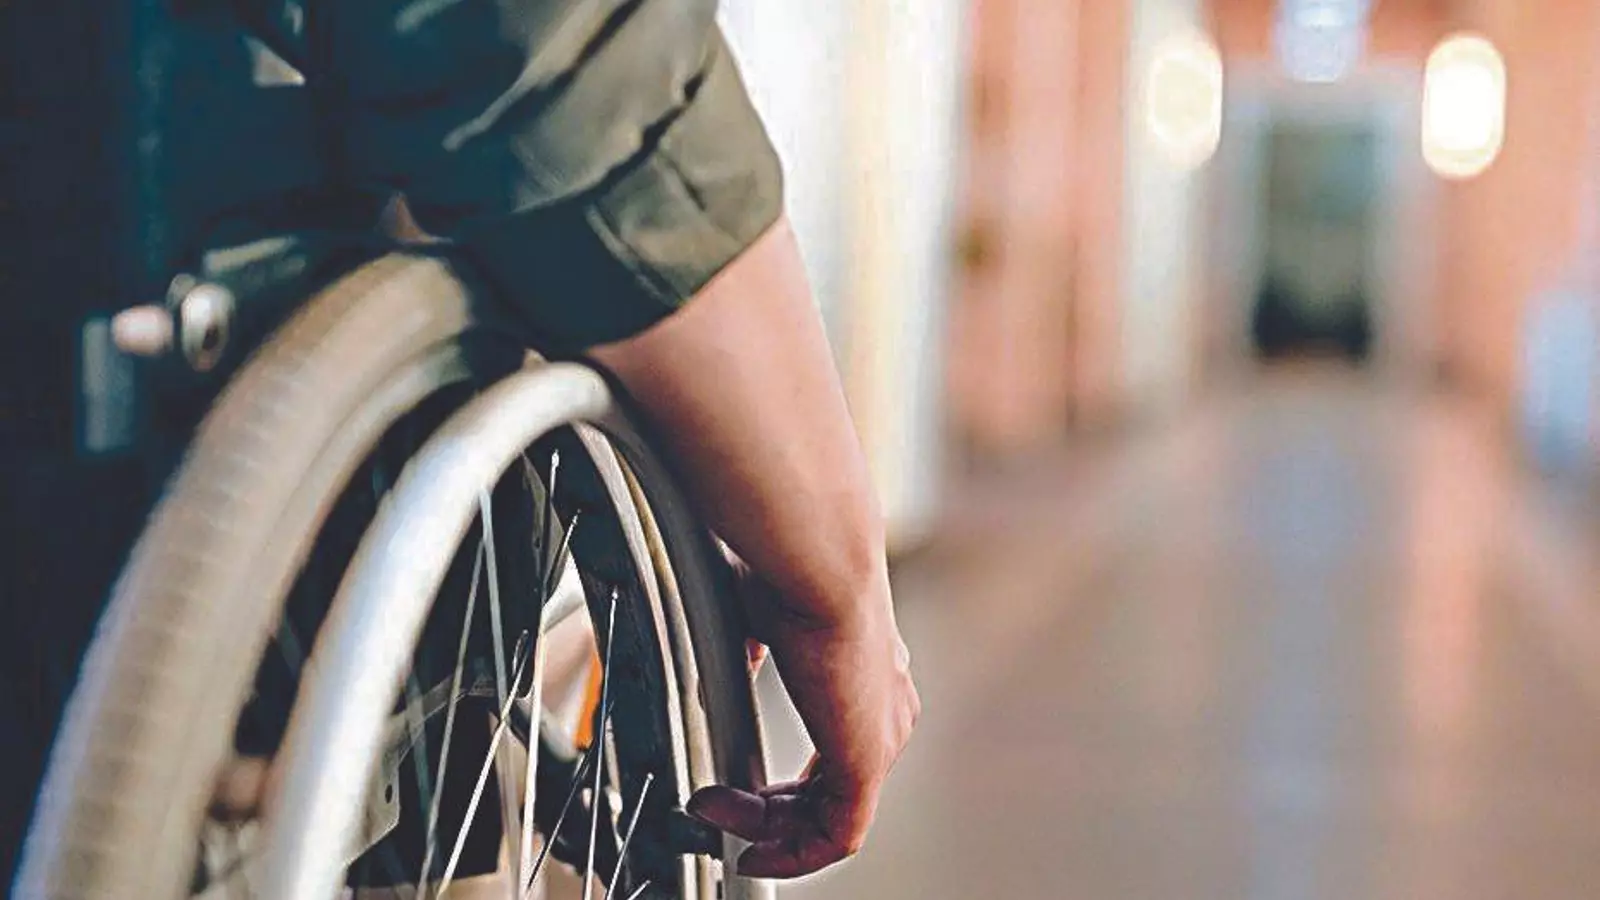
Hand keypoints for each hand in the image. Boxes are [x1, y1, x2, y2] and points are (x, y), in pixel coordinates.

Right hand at [687, 563, 918, 877]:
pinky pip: (836, 835)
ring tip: (715, 814)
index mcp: (868, 676)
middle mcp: (885, 711)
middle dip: (768, 813)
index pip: (836, 753)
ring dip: (766, 829)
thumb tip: (732, 663)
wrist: (820, 567)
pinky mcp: (868, 763)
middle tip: (716, 808)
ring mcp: (880, 739)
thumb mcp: (762, 618)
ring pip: (828, 818)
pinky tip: (750, 846)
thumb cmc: (793, 571)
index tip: (737, 788)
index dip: (786, 783)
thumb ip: (751, 650)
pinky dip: (791, 851)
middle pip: (830, 794)